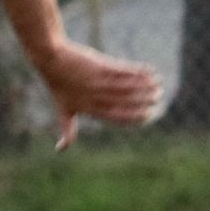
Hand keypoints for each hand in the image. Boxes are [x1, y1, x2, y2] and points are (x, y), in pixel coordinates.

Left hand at [36, 41, 161, 149]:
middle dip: (146, 100)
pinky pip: (125, 71)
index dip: (136, 117)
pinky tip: (151, 71)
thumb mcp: (62, 110)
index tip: (150, 115)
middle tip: (158, 97)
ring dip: (147, 85)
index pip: (118, 117)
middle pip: (127, 101)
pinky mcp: (100, 66)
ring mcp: (98, 81)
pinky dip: (140, 72)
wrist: (51, 60)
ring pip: (129, 86)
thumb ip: (68, 130)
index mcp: (90, 109)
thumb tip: (60, 150)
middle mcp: (95, 97)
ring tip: (158, 84)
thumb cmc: (58, 86)